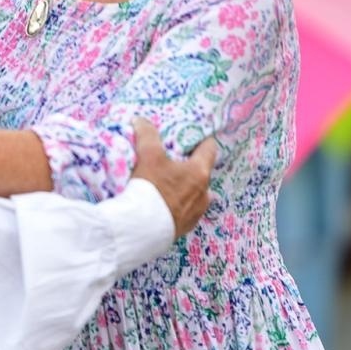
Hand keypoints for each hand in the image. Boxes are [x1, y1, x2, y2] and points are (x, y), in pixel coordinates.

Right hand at [129, 119, 216, 238]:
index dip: (202, 141)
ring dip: (185, 188)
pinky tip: (163, 204)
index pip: (209, 150)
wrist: (142, 228)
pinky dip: (177, 205)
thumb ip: (147, 135)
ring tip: (167, 185)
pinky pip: (185, 211)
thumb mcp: (148, 156)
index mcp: (200, 173)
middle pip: (201, 173)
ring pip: (195, 195)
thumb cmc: (151, 188)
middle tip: (174, 161)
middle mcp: (204, 194)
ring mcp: (196, 213)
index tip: (194, 137)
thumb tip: (140, 120)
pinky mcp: (185, 228)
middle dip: (190, 167)